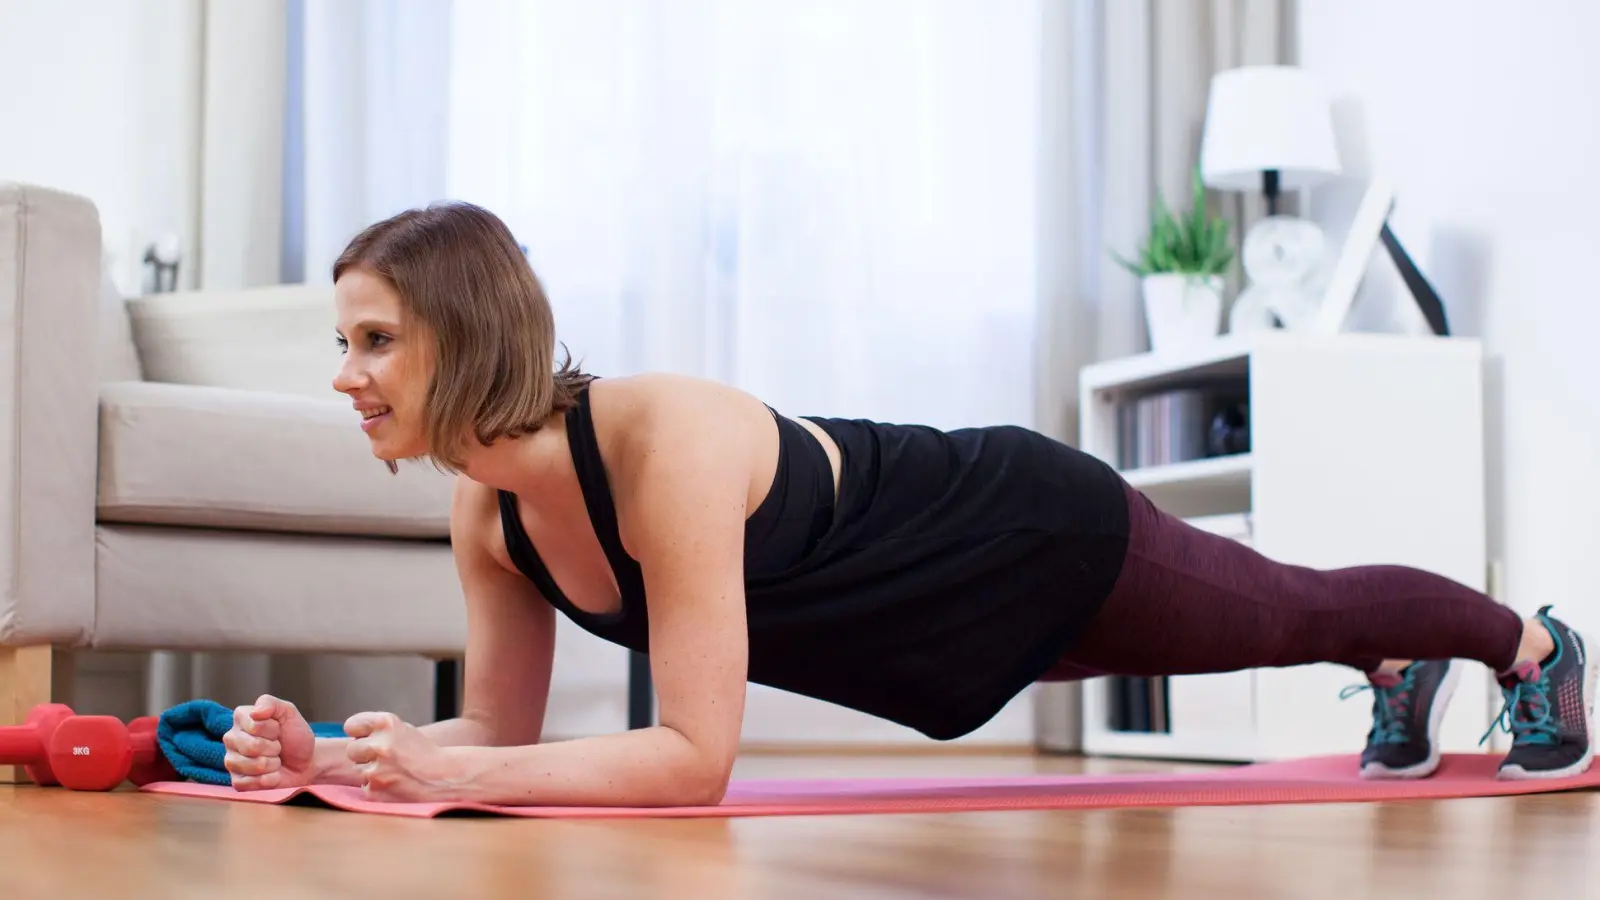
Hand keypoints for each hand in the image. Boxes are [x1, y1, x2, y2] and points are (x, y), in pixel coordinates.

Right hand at [224, 694, 317, 790]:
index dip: (273, 729)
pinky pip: (250, 784)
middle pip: (253, 747)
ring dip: (273, 764)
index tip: (278, 729)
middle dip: (274, 748)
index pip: (255, 726)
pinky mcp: (237, 781)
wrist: (306, 761)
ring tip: (275, 760)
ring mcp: (231, 761)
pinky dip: (269, 780)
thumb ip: (271, 704)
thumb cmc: (295, 736)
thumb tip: (255, 712)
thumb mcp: (289, 713)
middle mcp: (231, 738)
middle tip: (278, 747)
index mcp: (240, 718)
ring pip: (253, 766)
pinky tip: (271, 775)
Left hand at [344, 711, 460, 801]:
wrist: (442, 776)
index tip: (364, 736)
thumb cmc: (422, 751)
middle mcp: (380, 745)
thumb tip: (351, 736)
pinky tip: (394, 782)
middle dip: (363, 754)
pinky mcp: (375, 790)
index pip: (351, 725)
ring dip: (371, 771)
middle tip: (383, 757)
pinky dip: (376, 786)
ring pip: (357, 770)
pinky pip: (365, 786)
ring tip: (392, 770)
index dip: (358, 732)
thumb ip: (377, 729)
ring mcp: (376, 769)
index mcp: (387, 723)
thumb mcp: (403, 729)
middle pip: (351, 750)